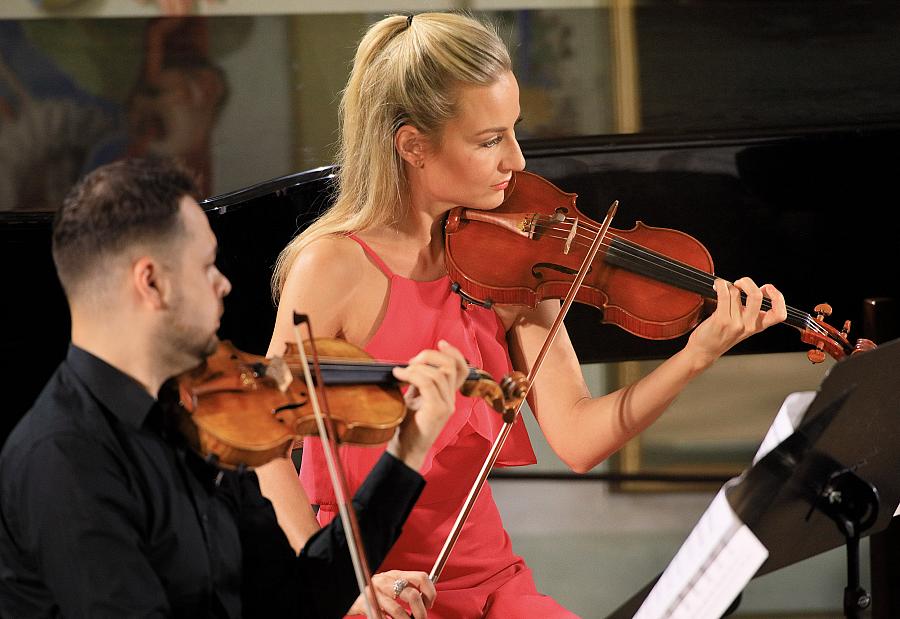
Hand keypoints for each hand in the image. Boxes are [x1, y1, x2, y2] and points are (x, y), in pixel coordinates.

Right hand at [347, 570, 435, 617]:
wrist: (348, 594)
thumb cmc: (374, 593)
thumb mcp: (391, 587)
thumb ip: (406, 590)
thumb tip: (426, 602)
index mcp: (396, 574)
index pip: (421, 577)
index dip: (430, 592)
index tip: (429, 604)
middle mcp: (386, 581)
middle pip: (412, 595)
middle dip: (421, 613)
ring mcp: (375, 592)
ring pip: (397, 610)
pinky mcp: (365, 604)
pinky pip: (381, 618)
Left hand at [387, 340, 467, 470]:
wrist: (405, 450)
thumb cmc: (407, 426)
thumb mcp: (415, 398)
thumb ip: (419, 382)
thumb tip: (411, 364)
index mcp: (448, 396)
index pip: (462, 369)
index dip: (454, 352)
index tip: (441, 342)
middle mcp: (451, 400)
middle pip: (451, 366)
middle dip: (430, 356)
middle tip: (412, 361)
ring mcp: (446, 406)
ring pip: (439, 373)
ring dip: (417, 367)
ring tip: (401, 371)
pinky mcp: (437, 411)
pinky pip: (428, 384)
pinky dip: (412, 375)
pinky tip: (399, 376)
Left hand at [686, 277, 786, 365]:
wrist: (705, 350)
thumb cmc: (721, 336)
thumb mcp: (744, 326)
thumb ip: (752, 310)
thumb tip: (755, 288)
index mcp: (758, 326)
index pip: (779, 314)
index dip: (778, 297)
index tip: (767, 288)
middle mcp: (749, 325)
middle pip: (756, 296)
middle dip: (748, 282)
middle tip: (740, 283)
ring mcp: (735, 323)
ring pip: (736, 292)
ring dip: (728, 285)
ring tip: (724, 289)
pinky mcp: (722, 320)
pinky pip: (724, 295)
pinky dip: (720, 285)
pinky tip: (718, 286)